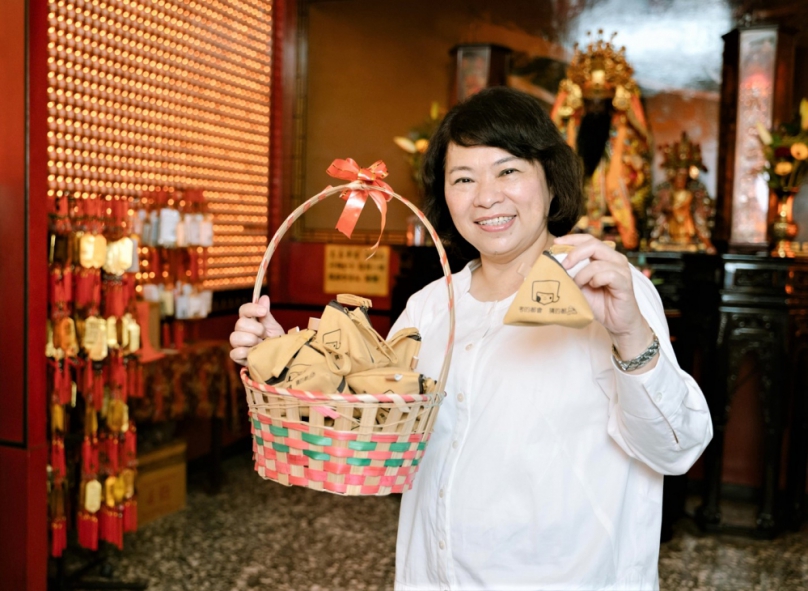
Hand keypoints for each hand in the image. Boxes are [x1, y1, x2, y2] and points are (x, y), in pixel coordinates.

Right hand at [229, 295, 283, 365]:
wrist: (279, 358)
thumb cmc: (276, 341)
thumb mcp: (274, 327)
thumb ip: (267, 315)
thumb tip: (264, 297)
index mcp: (249, 320)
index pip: (243, 310)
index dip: (252, 309)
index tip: (264, 312)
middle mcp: (241, 330)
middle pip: (240, 323)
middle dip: (256, 329)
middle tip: (265, 335)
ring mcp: (238, 343)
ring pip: (234, 337)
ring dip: (251, 340)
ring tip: (261, 345)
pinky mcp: (237, 356)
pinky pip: (234, 353)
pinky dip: (245, 353)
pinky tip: (254, 353)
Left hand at [553, 234, 653, 360]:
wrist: (617, 322)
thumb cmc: (599, 303)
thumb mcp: (580, 286)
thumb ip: (570, 274)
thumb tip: (551, 266)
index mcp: (604, 257)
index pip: (588, 239)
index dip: (572, 239)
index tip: (556, 243)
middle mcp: (615, 259)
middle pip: (593, 244)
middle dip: (574, 254)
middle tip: (563, 266)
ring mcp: (622, 270)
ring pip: (597, 263)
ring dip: (582, 275)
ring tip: (578, 286)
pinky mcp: (625, 282)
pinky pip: (608, 274)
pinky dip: (596, 280)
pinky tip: (593, 287)